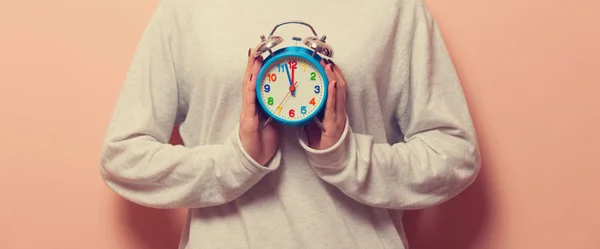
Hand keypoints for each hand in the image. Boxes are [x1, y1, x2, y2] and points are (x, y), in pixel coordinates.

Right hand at [239, 48, 279, 164]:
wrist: (254, 159)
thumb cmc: (262, 142)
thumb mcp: (273, 122)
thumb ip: (277, 109)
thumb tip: (287, 99)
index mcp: (257, 106)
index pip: (257, 83)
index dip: (258, 69)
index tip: (262, 54)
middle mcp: (250, 106)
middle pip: (250, 80)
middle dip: (253, 64)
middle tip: (256, 48)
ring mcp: (247, 111)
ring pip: (248, 87)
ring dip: (250, 71)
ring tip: (254, 57)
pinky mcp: (248, 119)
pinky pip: (249, 101)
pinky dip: (251, 88)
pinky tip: (252, 78)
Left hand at [305, 59, 346, 149]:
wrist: (327, 157)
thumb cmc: (321, 139)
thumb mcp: (314, 119)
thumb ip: (310, 107)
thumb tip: (299, 96)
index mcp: (334, 108)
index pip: (337, 86)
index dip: (333, 72)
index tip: (326, 61)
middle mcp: (339, 109)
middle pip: (340, 85)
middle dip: (334, 71)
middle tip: (325, 58)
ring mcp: (338, 115)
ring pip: (340, 92)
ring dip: (334, 77)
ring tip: (328, 65)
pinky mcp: (334, 123)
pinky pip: (334, 106)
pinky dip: (333, 94)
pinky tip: (332, 83)